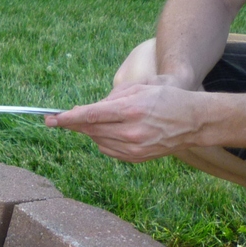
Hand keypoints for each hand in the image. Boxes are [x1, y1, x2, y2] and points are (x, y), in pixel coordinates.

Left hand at [45, 79, 203, 161]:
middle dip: (74, 124)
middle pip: (90, 130)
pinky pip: (108, 150)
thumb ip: (110, 98)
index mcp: (131, 110)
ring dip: (91, 131)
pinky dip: (103, 141)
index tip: (52, 119)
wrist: (194, 122)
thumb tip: (82, 110)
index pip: (91, 116)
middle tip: (59, 119)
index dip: (68, 118)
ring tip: (102, 120)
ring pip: (97, 141)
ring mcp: (133, 148)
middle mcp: (131, 132)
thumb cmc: (167, 98)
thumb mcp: (140, 88)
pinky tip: (112, 132)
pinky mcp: (135, 158)